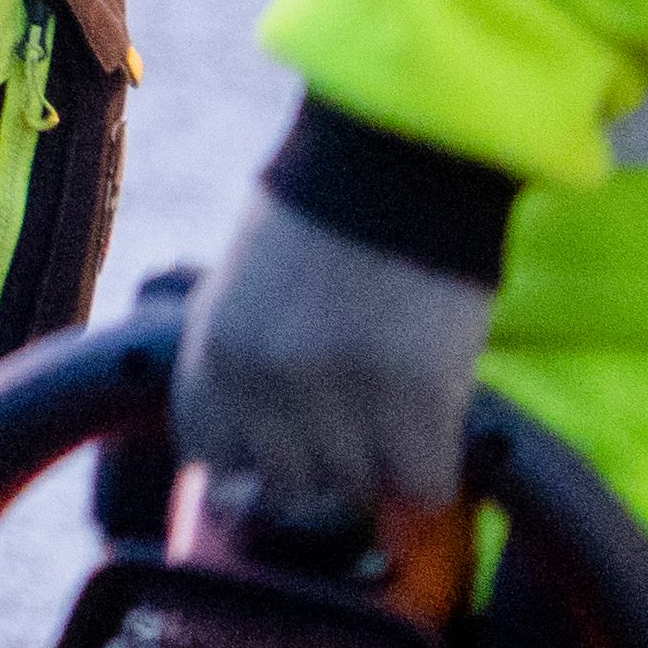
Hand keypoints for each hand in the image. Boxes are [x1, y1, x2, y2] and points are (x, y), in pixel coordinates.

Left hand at [177, 184, 494, 536]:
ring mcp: (342, 392)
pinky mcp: (419, 397)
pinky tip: (435, 421)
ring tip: (397, 406)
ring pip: (362, 490)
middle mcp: (266, 379)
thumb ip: (243, 364)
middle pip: (292, 488)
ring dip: (384, 463)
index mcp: (214, 347)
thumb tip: (243, 463)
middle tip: (358, 425)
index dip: (253, 464)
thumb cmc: (322, 216)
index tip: (286, 456)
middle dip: (325, 467)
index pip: (211, 457)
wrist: (399, 156)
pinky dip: (435, 466)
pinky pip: (424, 483)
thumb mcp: (244, 286)